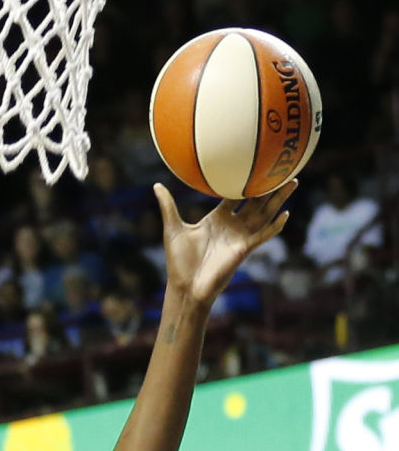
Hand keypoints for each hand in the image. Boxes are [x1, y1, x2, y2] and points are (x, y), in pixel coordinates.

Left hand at [158, 180, 296, 307]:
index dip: (246, 180)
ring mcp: (240, 237)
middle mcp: (232, 225)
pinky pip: (263, 235)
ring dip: (278, 199)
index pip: (236, 195)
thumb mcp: (173, 229)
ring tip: (293, 182)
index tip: (256, 163)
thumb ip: (168, 206)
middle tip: (283, 168)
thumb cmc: (178, 262)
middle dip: (270, 186)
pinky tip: (285, 214)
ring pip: (264, 213)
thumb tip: (156, 186)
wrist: (185, 287)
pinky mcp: (244, 249)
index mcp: (217, 218)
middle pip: (256, 201)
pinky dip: (274, 226)